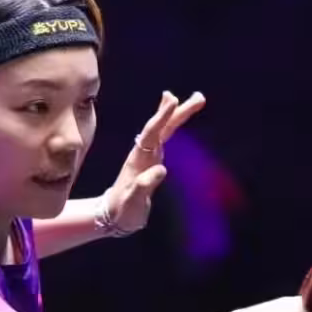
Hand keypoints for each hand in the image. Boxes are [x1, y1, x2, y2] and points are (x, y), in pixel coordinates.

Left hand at [103, 91, 206, 233]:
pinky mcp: (152, 159)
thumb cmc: (123, 211)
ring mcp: (148, 155)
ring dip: (178, 113)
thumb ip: (143, 186)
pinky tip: (175, 114)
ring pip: (165, 129)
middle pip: (161, 127)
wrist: (113, 215)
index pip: (152, 134)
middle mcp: (143, 153)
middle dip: (178, 111)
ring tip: (196, 98)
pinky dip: (171, 123)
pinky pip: (164, 137)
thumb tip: (161, 170)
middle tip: (198, 96)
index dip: (162, 117)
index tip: (173, 100)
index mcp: (139, 161)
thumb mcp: (132, 203)